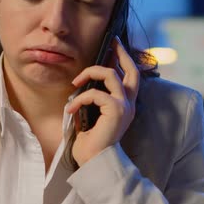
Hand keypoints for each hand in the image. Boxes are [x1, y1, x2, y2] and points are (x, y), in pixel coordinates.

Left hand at [67, 36, 139, 166]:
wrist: (94, 162)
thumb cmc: (91, 143)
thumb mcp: (92, 115)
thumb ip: (94, 99)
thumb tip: (85, 81)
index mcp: (125, 105)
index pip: (130, 77)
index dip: (124, 60)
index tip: (114, 47)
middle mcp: (129, 104)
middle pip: (132, 70)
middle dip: (121, 53)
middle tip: (112, 42)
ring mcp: (124, 106)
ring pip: (110, 75)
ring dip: (89, 73)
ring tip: (75, 82)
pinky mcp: (116, 110)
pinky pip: (94, 94)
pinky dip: (79, 99)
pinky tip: (70, 110)